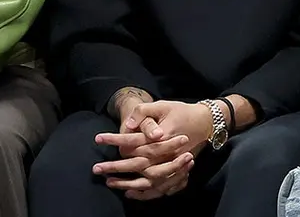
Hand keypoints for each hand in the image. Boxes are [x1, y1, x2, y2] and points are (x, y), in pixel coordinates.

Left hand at [94, 100, 210, 198]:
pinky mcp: (177, 174)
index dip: (115, 140)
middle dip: (115, 167)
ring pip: (147, 181)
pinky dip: (144, 194)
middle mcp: (167, 154)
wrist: (203, 123)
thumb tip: (129, 124)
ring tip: (108, 182)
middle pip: (137, 165)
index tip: (98, 138)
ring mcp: (173, 166)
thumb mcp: (162, 105)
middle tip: (96, 168)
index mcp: (162, 137)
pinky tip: (129, 193)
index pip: (134, 140)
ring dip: (127, 183)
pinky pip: (159, 189)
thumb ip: (144, 113)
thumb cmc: (180, 112)